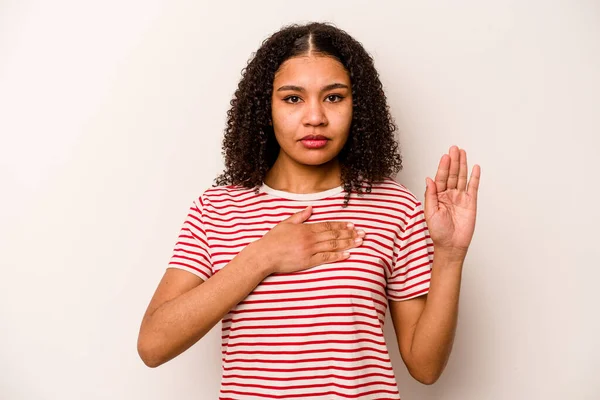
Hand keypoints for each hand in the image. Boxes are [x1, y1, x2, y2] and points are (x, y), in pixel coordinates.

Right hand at [256, 206, 364, 274]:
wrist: (264, 255)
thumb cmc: (273, 240)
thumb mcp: (285, 223)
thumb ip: (300, 216)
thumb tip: (311, 208)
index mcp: (305, 228)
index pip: (328, 225)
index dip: (341, 225)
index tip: (352, 225)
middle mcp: (310, 238)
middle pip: (334, 235)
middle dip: (349, 234)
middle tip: (363, 233)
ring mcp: (309, 250)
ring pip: (332, 245)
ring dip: (348, 243)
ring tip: (359, 242)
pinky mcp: (308, 261)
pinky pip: (326, 258)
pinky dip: (337, 256)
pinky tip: (348, 255)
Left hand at [424, 145, 480, 260]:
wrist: (451, 246)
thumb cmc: (438, 232)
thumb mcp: (430, 213)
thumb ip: (430, 195)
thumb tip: (429, 179)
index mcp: (438, 196)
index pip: (440, 178)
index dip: (443, 167)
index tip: (445, 156)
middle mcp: (449, 195)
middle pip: (452, 174)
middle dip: (453, 161)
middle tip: (454, 148)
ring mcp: (460, 198)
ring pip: (462, 178)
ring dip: (462, 165)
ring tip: (462, 153)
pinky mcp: (470, 203)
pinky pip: (473, 187)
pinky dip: (474, 177)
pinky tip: (475, 168)